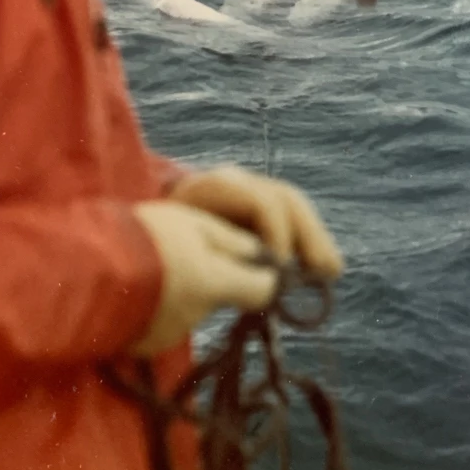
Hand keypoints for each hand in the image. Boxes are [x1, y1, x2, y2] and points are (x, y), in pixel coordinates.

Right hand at [131, 201, 277, 355]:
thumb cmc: (142, 236)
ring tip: (149, 265)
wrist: (81, 268)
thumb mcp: (192, 224)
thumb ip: (231, 241)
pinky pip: (160, 321)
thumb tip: (259, 254)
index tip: (254, 263)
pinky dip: (154, 306)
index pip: (263, 291)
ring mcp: (168, 334)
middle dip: (208, 277)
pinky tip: (134, 286)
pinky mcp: (142, 344)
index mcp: (213, 284)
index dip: (263, 276)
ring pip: (188, 308)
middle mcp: (196, 315)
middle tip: (178, 251)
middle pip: (219, 297)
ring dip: (178, 290)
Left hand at [169, 165, 342, 280]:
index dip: (276, 236)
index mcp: (213, 188)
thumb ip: (223, 266)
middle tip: (325, 271)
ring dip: (314, 240)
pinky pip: (290, 220)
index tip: (280, 272)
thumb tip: (270, 286)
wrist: (138, 235)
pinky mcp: (255, 211)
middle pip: (285, 199)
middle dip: (309, 234)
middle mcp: (237, 183)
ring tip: (330, 271)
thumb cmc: (158, 251)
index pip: (260, 201)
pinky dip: (307, 243)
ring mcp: (248, 192)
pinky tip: (321, 268)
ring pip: (293, 207)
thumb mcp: (183, 256)